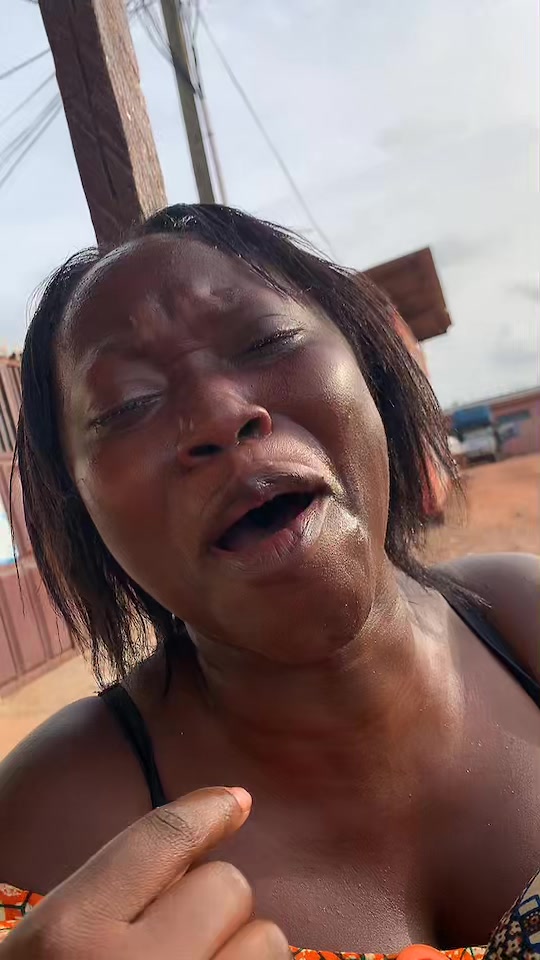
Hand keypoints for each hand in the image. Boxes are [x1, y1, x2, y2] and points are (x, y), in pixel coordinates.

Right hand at [2, 786, 288, 959]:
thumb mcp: (47, 951)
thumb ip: (113, 895)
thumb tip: (219, 815)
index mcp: (70, 938)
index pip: (162, 839)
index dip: (208, 811)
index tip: (235, 803)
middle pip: (227, 887)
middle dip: (211, 907)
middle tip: (177, 945)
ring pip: (266, 942)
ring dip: (242, 955)